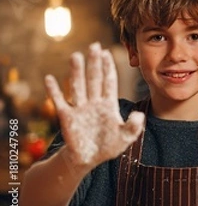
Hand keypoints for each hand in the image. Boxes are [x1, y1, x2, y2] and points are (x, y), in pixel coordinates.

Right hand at [44, 43, 144, 167]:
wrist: (89, 159)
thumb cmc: (108, 146)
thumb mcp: (126, 138)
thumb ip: (133, 127)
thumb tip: (139, 115)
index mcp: (108, 105)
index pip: (109, 82)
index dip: (108, 68)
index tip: (107, 53)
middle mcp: (93, 103)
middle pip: (94, 79)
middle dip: (94, 63)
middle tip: (94, 45)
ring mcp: (80, 109)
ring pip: (78, 86)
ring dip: (76, 72)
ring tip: (76, 56)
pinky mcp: (67, 118)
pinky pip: (59, 102)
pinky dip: (54, 91)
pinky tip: (50, 79)